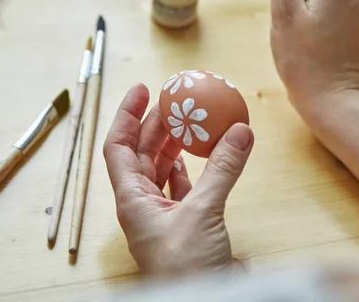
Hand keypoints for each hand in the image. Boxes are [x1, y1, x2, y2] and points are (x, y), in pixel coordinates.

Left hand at [103, 84, 253, 276]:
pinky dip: (193, 168)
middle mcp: (144, 205)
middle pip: (142, 154)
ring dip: (175, 145)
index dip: (126, 115)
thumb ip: (221, 170)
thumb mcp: (203, 212)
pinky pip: (184, 186)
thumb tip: (239, 131)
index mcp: (132, 200)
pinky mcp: (188, 223)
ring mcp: (165, 215)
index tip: (141, 90)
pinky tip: (200, 154)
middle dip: (155, 125)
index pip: (118, 147)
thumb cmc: (185, 267)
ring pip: (164, 169)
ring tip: (189, 121)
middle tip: (174, 101)